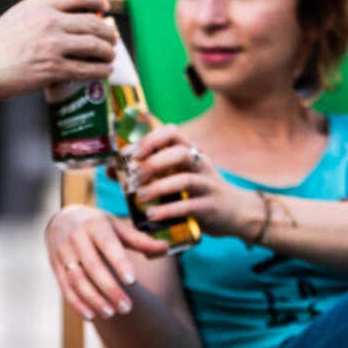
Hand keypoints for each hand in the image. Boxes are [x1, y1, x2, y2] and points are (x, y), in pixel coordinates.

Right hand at [0, 0, 117, 101]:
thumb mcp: (19, 16)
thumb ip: (42, 14)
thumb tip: (67, 20)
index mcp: (41, 5)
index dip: (97, 0)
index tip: (104, 7)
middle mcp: (50, 22)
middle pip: (93, 23)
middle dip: (108, 32)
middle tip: (112, 38)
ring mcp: (53, 45)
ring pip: (94, 46)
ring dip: (107, 51)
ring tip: (110, 55)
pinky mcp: (53, 68)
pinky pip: (86, 69)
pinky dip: (100, 70)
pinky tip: (105, 71)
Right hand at [44, 205, 168, 319]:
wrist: (61, 219)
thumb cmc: (96, 225)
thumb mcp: (116, 226)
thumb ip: (139, 240)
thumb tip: (165, 247)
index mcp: (95, 225)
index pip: (108, 245)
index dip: (120, 263)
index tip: (132, 281)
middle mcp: (76, 238)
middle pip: (93, 267)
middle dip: (110, 289)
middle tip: (127, 308)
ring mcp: (62, 252)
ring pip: (77, 280)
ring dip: (94, 300)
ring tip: (111, 313)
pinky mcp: (54, 266)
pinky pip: (65, 288)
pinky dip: (77, 304)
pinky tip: (92, 316)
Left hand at [125, 125, 262, 240]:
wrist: (235, 212)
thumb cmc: (197, 192)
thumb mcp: (178, 176)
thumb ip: (149, 172)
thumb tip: (112, 169)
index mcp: (190, 152)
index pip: (172, 132)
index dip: (152, 138)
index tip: (134, 152)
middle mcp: (200, 164)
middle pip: (180, 153)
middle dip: (155, 162)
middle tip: (137, 176)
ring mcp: (207, 185)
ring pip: (185, 179)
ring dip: (159, 188)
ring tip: (141, 197)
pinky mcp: (210, 207)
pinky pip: (189, 206)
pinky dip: (168, 211)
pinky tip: (153, 215)